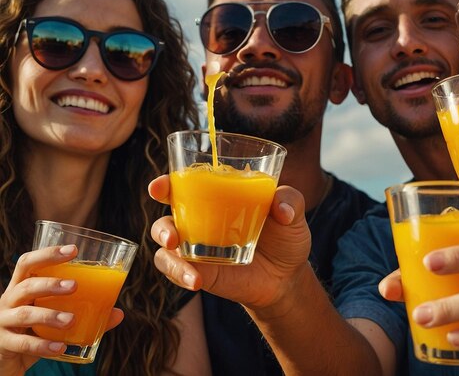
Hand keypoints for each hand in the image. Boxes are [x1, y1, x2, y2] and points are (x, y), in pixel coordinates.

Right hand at [0, 246, 123, 375]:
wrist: (6, 360)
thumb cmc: (33, 330)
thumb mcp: (55, 319)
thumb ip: (85, 314)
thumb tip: (118, 313)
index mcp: (22, 287)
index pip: (28, 263)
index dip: (48, 254)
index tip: (73, 250)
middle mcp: (10, 301)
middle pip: (26, 285)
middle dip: (51, 284)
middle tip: (75, 286)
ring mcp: (3, 322)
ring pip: (25, 314)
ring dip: (50, 315)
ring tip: (71, 319)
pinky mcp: (3, 344)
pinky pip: (23, 344)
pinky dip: (43, 345)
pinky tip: (61, 347)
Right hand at [149, 175, 310, 309]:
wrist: (287, 277)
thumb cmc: (285, 237)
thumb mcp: (295, 214)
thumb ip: (291, 202)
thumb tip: (282, 209)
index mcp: (218, 195)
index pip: (186, 182)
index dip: (167, 182)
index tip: (159, 186)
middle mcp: (200, 218)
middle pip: (168, 209)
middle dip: (161, 215)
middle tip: (172, 230)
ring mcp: (196, 246)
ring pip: (165, 241)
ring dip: (165, 242)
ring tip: (176, 247)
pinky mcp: (198, 270)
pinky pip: (176, 270)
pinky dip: (180, 273)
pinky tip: (196, 280)